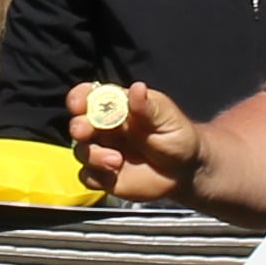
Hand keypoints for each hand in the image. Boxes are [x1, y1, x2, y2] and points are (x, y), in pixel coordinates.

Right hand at [73, 79, 199, 201]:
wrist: (186, 171)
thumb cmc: (177, 136)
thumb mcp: (167, 118)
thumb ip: (149, 106)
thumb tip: (137, 88)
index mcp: (117, 107)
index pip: (89, 96)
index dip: (79, 97)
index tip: (78, 104)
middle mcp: (105, 128)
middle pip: (78, 124)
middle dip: (78, 127)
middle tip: (85, 131)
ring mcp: (103, 152)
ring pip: (81, 151)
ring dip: (93, 155)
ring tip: (117, 161)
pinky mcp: (104, 176)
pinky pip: (88, 176)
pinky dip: (96, 176)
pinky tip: (113, 174)